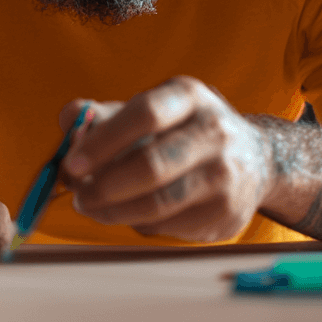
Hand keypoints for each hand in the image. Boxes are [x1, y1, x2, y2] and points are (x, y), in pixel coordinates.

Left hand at [59, 76, 272, 242]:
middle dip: (105, 186)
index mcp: (188, 96)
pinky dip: (140, 224)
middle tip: (79, 196)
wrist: (254, 159)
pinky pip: (170, 226)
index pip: (144, 113)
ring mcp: (225, 174)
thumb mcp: (149, 110)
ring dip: (115, 211)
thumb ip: (102, 115)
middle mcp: (214, 130)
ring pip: (159, 203)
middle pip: (152, 165)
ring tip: (93, 208)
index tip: (71, 163)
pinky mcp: (227, 212)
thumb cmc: (181, 132)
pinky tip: (130, 215)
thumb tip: (68, 119)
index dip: (103, 141)